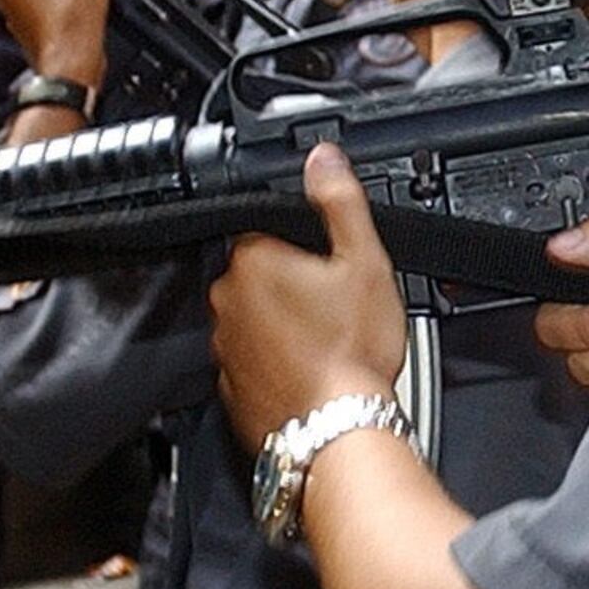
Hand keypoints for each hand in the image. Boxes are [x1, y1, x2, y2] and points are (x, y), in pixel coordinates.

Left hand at [210, 144, 407, 450]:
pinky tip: (308, 371)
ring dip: (280, 323)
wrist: (339, 432)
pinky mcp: (230, 386)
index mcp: (253, 259)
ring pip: (254, 318)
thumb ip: (339, 200)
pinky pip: (252, 359)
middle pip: (258, 274)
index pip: (267, 230)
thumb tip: (322, 156)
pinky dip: (274, 362)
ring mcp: (224, 345)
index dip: (302, 245)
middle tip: (333, 305)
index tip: (327, 266)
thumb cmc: (352, 352)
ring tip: (325, 342)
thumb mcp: (363, 260)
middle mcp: (227, 300)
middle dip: (290, 284)